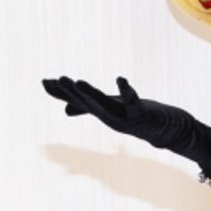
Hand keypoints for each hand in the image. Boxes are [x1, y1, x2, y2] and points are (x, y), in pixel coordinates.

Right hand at [42, 75, 210, 163]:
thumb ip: (88, 109)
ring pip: (104, 105)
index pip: (78, 100)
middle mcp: (110, 116)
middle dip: (70, 92)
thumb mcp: (111, 110)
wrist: (167, 131)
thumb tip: (65, 110)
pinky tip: (121, 79)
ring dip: (90, 94)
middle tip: (54, 80)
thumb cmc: (138, 118)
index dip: (61, 93)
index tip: (43, 82)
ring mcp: (125, 117)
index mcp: (102, 112)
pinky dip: (127, 91)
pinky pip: (133, 102)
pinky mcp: (141, 115)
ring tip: (76, 81)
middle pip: (88, 102)